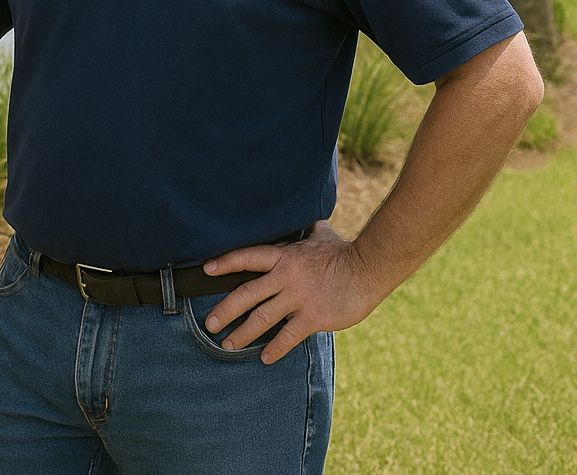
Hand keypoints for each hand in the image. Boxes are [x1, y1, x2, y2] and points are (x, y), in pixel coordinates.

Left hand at [201, 221, 388, 363]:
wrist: (369, 269)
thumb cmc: (344, 252)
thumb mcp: (321, 236)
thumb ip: (308, 231)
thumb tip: (308, 219)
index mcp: (284, 257)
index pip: (248, 257)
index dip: (226, 262)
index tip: (207, 270)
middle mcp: (286, 277)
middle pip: (247, 293)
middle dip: (225, 310)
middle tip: (209, 324)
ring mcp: (298, 298)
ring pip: (262, 318)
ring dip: (243, 333)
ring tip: (228, 345)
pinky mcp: (313, 317)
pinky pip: (288, 336)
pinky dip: (274, 348)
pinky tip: (265, 358)